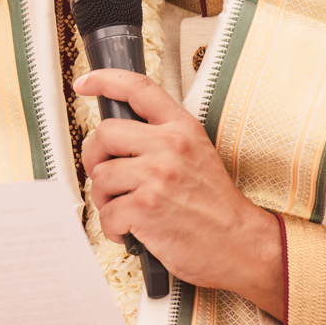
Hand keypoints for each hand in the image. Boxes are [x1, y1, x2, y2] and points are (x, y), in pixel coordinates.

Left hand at [76, 68, 283, 304]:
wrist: (240, 243)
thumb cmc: (216, 207)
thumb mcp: (198, 156)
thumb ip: (163, 140)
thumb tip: (119, 139)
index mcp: (183, 129)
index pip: (139, 89)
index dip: (105, 80)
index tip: (85, 84)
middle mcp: (170, 146)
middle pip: (104, 133)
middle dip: (95, 157)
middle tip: (106, 175)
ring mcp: (157, 176)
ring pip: (100, 176)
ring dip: (106, 199)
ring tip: (127, 210)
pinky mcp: (146, 207)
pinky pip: (106, 214)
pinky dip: (114, 228)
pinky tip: (132, 232)